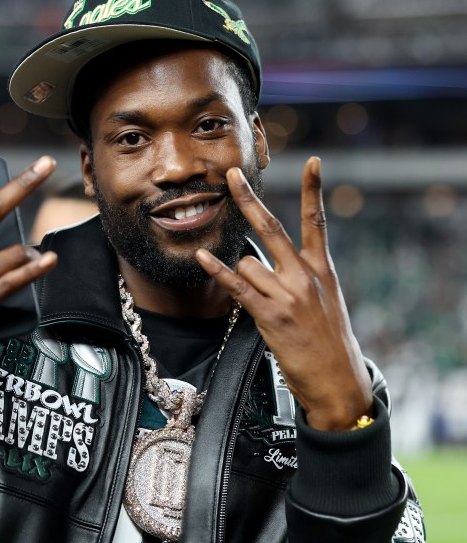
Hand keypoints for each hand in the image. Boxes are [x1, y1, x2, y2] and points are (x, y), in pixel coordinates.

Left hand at [196, 157, 371, 430]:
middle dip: (249, 199)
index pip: (316, 221)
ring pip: (248, 263)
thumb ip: (302, 273)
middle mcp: (304, 276)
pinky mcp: (271, 315)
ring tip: (267, 303)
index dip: (314, 189)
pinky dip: (218, 271)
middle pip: (272, 227)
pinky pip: (237, 286)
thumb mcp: (328, 300)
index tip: (313, 161)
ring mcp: (288, 294)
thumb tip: (260, 259)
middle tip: (232, 174)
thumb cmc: (330, 340)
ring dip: (247, 277)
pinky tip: (202, 256)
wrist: (339, 381)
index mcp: (322, 269)